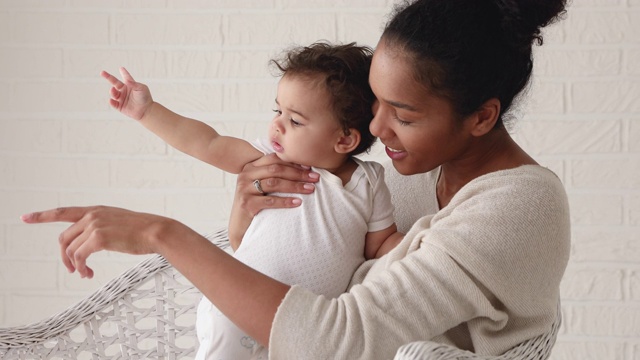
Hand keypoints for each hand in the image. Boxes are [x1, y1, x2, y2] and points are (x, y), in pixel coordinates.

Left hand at [21, 206, 182, 278]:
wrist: (157, 231)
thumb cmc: (143, 230)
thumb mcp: (119, 223)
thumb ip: (102, 228)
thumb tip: (90, 244)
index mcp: (96, 210)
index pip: (63, 211)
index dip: (42, 215)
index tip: (25, 217)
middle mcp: (92, 215)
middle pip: (64, 237)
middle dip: (64, 256)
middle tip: (72, 270)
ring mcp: (95, 225)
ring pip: (70, 249)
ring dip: (73, 265)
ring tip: (84, 274)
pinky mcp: (99, 238)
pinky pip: (79, 257)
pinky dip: (80, 267)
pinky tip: (88, 273)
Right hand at [101, 67, 152, 120]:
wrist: (146, 111)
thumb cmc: (145, 98)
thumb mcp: (142, 89)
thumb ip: (134, 84)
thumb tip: (127, 80)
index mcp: (131, 85)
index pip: (126, 77)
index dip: (124, 73)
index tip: (121, 68)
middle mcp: (125, 91)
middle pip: (115, 83)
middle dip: (108, 77)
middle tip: (102, 72)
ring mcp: (122, 98)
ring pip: (113, 93)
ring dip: (112, 91)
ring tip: (113, 90)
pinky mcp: (120, 106)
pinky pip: (113, 103)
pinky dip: (111, 102)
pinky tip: (111, 100)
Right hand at [227, 154, 319, 247]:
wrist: (239, 226)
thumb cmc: (255, 204)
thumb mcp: (261, 185)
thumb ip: (273, 174)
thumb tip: (302, 168)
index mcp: (250, 167)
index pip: (274, 159)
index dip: (293, 162)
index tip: (310, 167)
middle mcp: (245, 175)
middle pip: (276, 169)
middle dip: (298, 173)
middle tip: (315, 178)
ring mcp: (244, 189)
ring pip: (274, 183)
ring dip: (295, 186)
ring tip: (310, 189)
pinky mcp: (246, 203)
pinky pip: (270, 200)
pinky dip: (285, 201)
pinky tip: (298, 202)